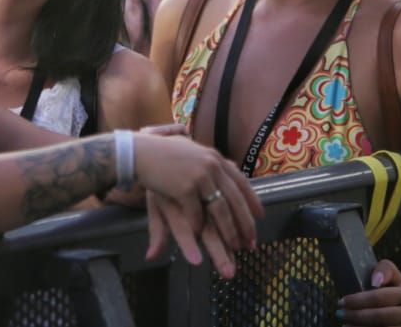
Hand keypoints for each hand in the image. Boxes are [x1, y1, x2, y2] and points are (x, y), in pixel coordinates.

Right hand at [134, 134, 261, 275]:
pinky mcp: (185, 187)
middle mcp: (212, 166)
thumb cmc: (163, 153)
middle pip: (235, 200)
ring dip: (228, 232)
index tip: (260, 217)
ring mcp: (199, 176)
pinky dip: (198, 228)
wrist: (140, 151)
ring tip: (233, 248)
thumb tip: (231, 166)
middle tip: (251, 243)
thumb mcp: (191, 153)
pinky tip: (199, 239)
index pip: (241, 182)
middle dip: (245, 224)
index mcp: (215, 158)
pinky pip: (196, 215)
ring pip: (220, 210)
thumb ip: (212, 163)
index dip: (252, 201)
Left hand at [338, 260, 400, 324]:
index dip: (358, 300)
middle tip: (340, 314)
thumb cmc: (400, 294)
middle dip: (357, 317)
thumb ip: (385, 270)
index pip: (380, 297)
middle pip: (381, 318)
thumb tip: (375, 280)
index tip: (341, 301)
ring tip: (346, 325)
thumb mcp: (396, 278)